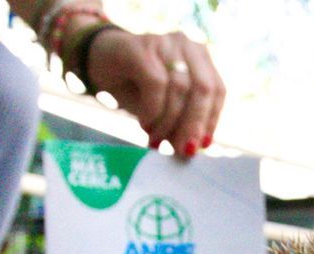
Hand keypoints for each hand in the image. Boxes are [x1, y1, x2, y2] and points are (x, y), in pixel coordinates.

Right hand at [86, 28, 224, 156]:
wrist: (97, 59)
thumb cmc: (136, 85)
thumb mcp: (165, 105)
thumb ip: (183, 120)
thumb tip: (194, 148)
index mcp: (200, 57)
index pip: (217, 91)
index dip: (211, 120)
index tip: (200, 145)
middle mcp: (186, 45)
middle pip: (203, 89)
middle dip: (193, 125)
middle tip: (181, 151)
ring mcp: (164, 42)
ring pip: (180, 89)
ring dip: (169, 123)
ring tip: (156, 141)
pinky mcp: (141, 47)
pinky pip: (157, 84)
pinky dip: (153, 111)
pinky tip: (145, 125)